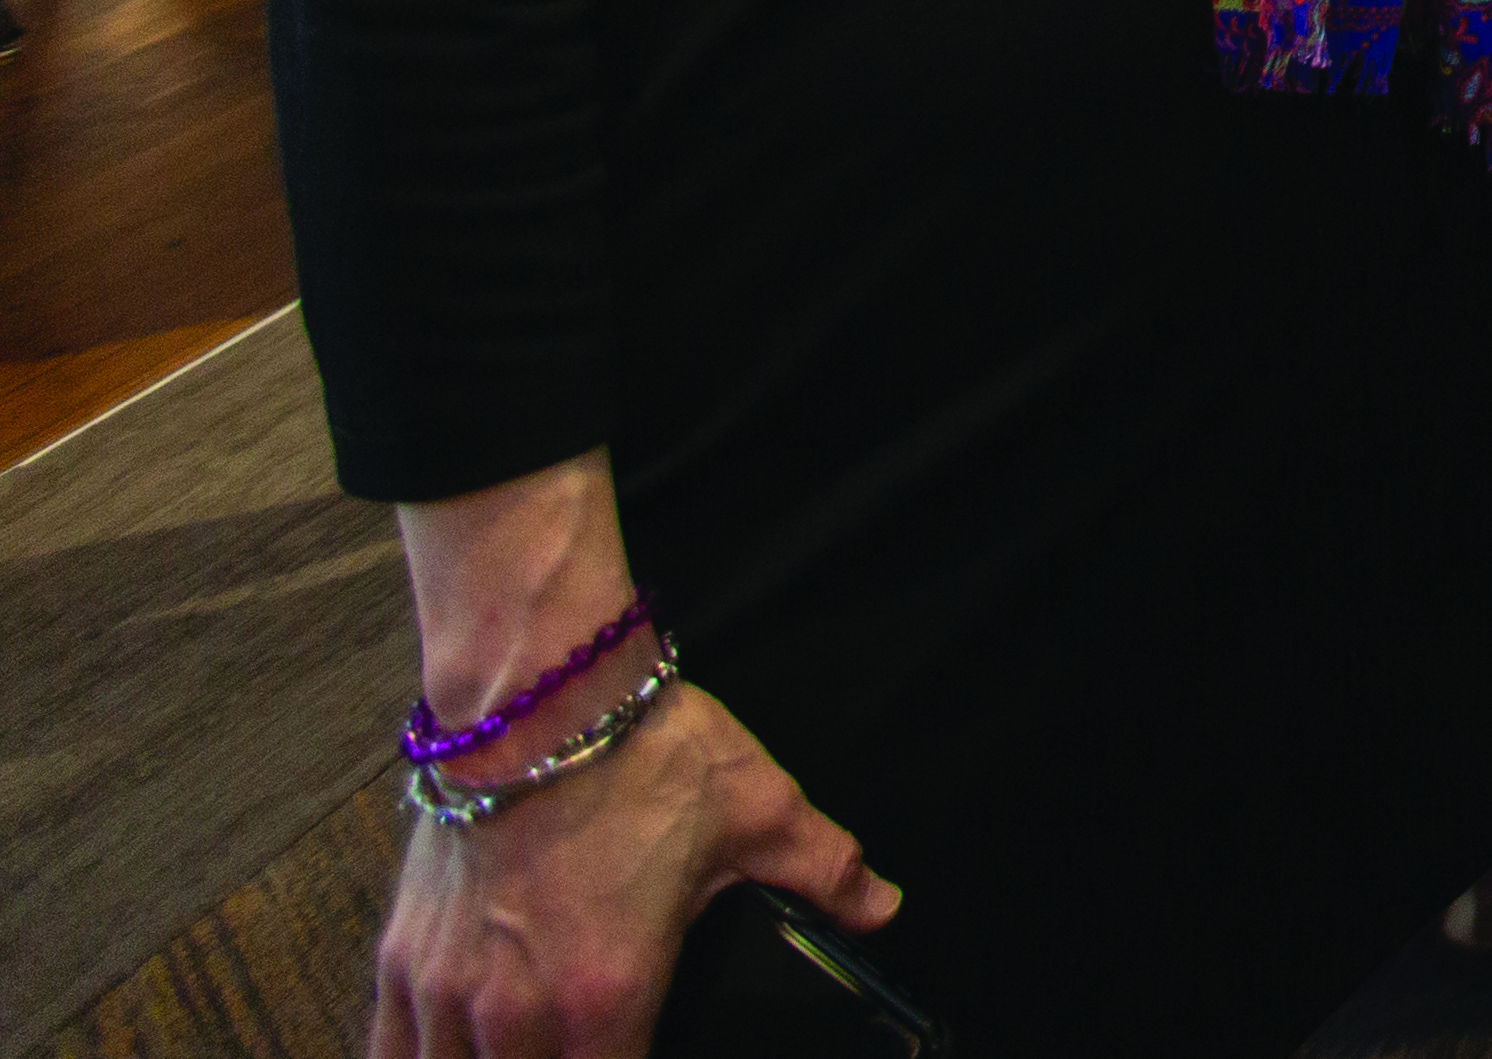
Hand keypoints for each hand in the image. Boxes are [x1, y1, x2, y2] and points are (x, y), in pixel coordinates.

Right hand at [366, 677, 892, 1058]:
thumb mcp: (761, 814)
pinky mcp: (403, 958)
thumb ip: (827, 875)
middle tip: (593, 1052)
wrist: (536, 694)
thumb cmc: (639, 753)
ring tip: (532, 1053)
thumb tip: (879, 907)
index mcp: (605, 998)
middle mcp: (513, 1013)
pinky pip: (387, 1051)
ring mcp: (447, 991)